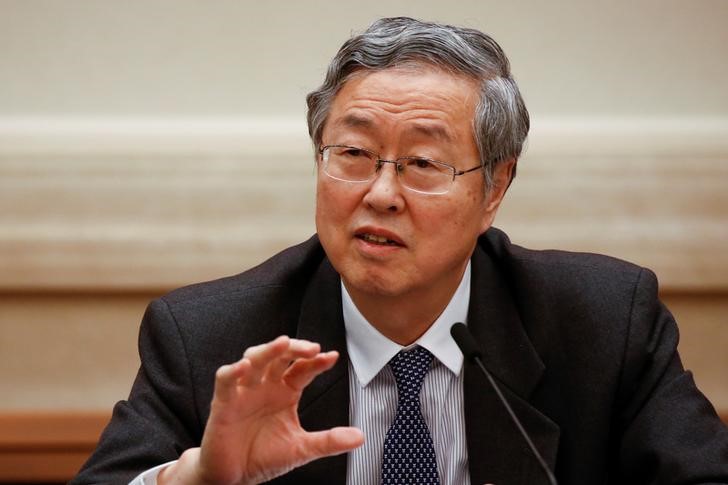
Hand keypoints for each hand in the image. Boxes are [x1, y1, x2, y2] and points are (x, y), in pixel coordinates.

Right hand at [159, 336, 363, 484]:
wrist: (233, 477)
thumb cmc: (264, 457)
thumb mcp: (301, 449)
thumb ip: (329, 441)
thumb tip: (360, 437)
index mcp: (285, 392)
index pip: (303, 369)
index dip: (316, 361)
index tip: (332, 357)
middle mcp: (266, 386)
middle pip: (280, 356)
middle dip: (295, 348)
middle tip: (312, 348)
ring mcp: (244, 391)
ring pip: (254, 359)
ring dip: (267, 350)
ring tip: (282, 344)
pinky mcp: (223, 403)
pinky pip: (225, 380)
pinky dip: (232, 371)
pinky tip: (244, 367)